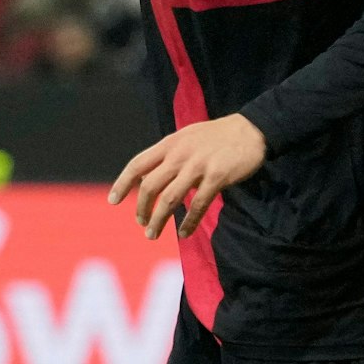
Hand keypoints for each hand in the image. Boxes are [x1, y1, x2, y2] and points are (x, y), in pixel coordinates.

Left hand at [109, 114, 266, 239]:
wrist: (250, 130)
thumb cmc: (216, 136)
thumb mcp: (185, 138)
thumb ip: (167, 155)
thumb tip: (148, 178)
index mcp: (169, 144)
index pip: (137, 164)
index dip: (122, 183)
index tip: (113, 201)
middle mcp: (179, 155)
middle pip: (150, 186)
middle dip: (142, 208)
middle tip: (141, 223)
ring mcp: (197, 166)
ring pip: (170, 198)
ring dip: (158, 220)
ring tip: (152, 234)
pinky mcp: (217, 177)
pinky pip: (198, 204)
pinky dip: (188, 221)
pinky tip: (183, 233)